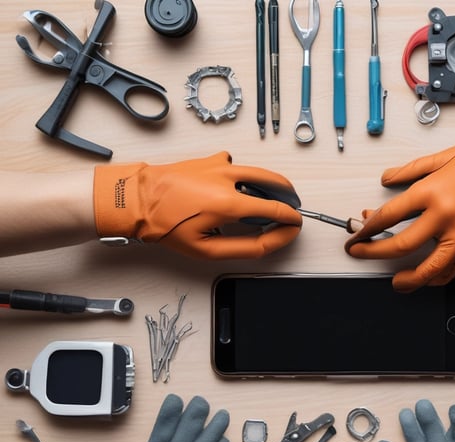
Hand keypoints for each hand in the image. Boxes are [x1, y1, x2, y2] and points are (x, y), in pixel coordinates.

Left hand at [94, 151, 301, 258]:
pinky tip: (238, 188)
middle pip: (275, 184)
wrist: (138, 199)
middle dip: (289, 197)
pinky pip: (238, 166)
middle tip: (292, 209)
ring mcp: (221, 165)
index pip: (277, 210)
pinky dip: (245, 176)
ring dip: (273, 184)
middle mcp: (229, 179)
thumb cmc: (166, 224)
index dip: (291, 220)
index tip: (295, 226)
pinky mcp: (212, 159)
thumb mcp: (207, 249)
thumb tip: (271, 241)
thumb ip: (246, 247)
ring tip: (277, 196)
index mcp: (229, 203)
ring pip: (259, 172)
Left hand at [345, 114, 454, 291]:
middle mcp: (445, 217)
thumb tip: (386, 179)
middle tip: (362, 256)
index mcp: (431, 193)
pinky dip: (443, 272)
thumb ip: (409, 172)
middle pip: (400, 248)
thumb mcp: (440, 159)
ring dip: (410, 280)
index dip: (366, 230)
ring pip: (431, 271)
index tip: (357, 237)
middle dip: (373, 255)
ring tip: (400, 282)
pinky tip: (433, 271)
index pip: (387, 217)